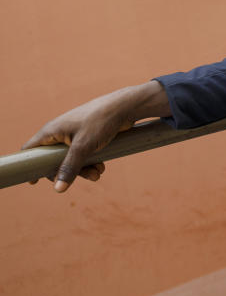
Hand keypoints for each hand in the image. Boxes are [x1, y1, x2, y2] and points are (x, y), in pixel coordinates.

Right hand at [21, 81, 165, 191]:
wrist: (125, 107)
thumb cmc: (100, 122)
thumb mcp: (83, 147)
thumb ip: (69, 168)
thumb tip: (58, 189)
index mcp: (51, 131)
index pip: (30, 150)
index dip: (30, 166)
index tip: (34, 181)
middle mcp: (60, 132)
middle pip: (54, 160)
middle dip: (68, 171)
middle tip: (85, 177)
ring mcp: (74, 134)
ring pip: (71, 159)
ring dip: (84, 169)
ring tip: (98, 173)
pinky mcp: (87, 136)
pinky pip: (83, 154)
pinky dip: (91, 162)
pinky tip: (101, 166)